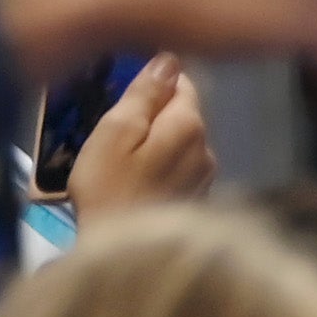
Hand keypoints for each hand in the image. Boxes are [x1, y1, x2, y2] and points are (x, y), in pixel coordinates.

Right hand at [66, 51, 211, 217]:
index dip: (154, 81)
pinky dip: (162, 165)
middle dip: (155, 113)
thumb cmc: (109, 187)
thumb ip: (145, 93)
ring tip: (123, 158)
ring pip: (182, 141)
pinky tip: (138, 179)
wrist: (124, 255)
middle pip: (184, 113)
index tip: (126, 94)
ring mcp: (206, 179)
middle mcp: (207, 149)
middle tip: (116, 131)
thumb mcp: (116, 130)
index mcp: (189, 125)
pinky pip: (180, 168)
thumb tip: (169, 60)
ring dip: (157, 141)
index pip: (183, 82)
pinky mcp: (197, 201)